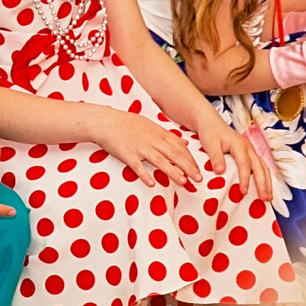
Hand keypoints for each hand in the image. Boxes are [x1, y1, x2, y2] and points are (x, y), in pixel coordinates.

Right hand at [80, 104, 203, 185]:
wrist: (106, 121)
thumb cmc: (128, 124)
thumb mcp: (151, 125)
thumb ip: (169, 135)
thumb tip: (185, 141)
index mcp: (159, 133)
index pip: (180, 147)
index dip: (190, 159)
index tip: (199, 170)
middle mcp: (152, 140)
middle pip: (174, 154)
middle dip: (188, 167)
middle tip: (199, 179)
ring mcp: (139, 147)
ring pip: (159, 160)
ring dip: (172, 172)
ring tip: (183, 182)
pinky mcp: (126, 153)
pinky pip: (136, 165)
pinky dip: (144, 174)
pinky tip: (151, 183)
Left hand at [197, 110, 271, 196]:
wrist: (210, 123)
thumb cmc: (210, 132)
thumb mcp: (210, 143)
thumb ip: (216, 157)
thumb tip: (220, 171)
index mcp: (239, 145)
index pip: (245, 164)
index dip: (245, 178)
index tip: (243, 191)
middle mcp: (248, 148)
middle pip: (260, 167)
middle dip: (263, 183)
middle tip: (264, 198)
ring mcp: (250, 151)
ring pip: (263, 168)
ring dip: (267, 183)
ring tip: (268, 197)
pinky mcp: (248, 155)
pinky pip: (260, 167)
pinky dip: (263, 178)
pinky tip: (263, 189)